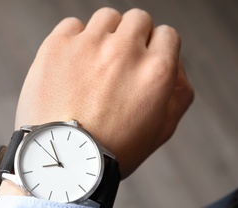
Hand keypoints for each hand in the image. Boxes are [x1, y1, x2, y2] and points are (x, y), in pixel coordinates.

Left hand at [15, 8, 193, 178]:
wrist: (62, 161)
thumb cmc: (110, 150)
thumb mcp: (161, 131)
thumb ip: (179, 94)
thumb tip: (177, 66)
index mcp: (156, 71)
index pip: (167, 34)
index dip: (157, 48)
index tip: (145, 60)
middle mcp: (125, 51)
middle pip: (139, 19)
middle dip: (134, 37)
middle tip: (120, 62)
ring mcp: (89, 45)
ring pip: (107, 17)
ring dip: (106, 34)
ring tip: (95, 62)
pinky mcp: (58, 46)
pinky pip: (73, 24)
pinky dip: (75, 39)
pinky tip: (73, 63)